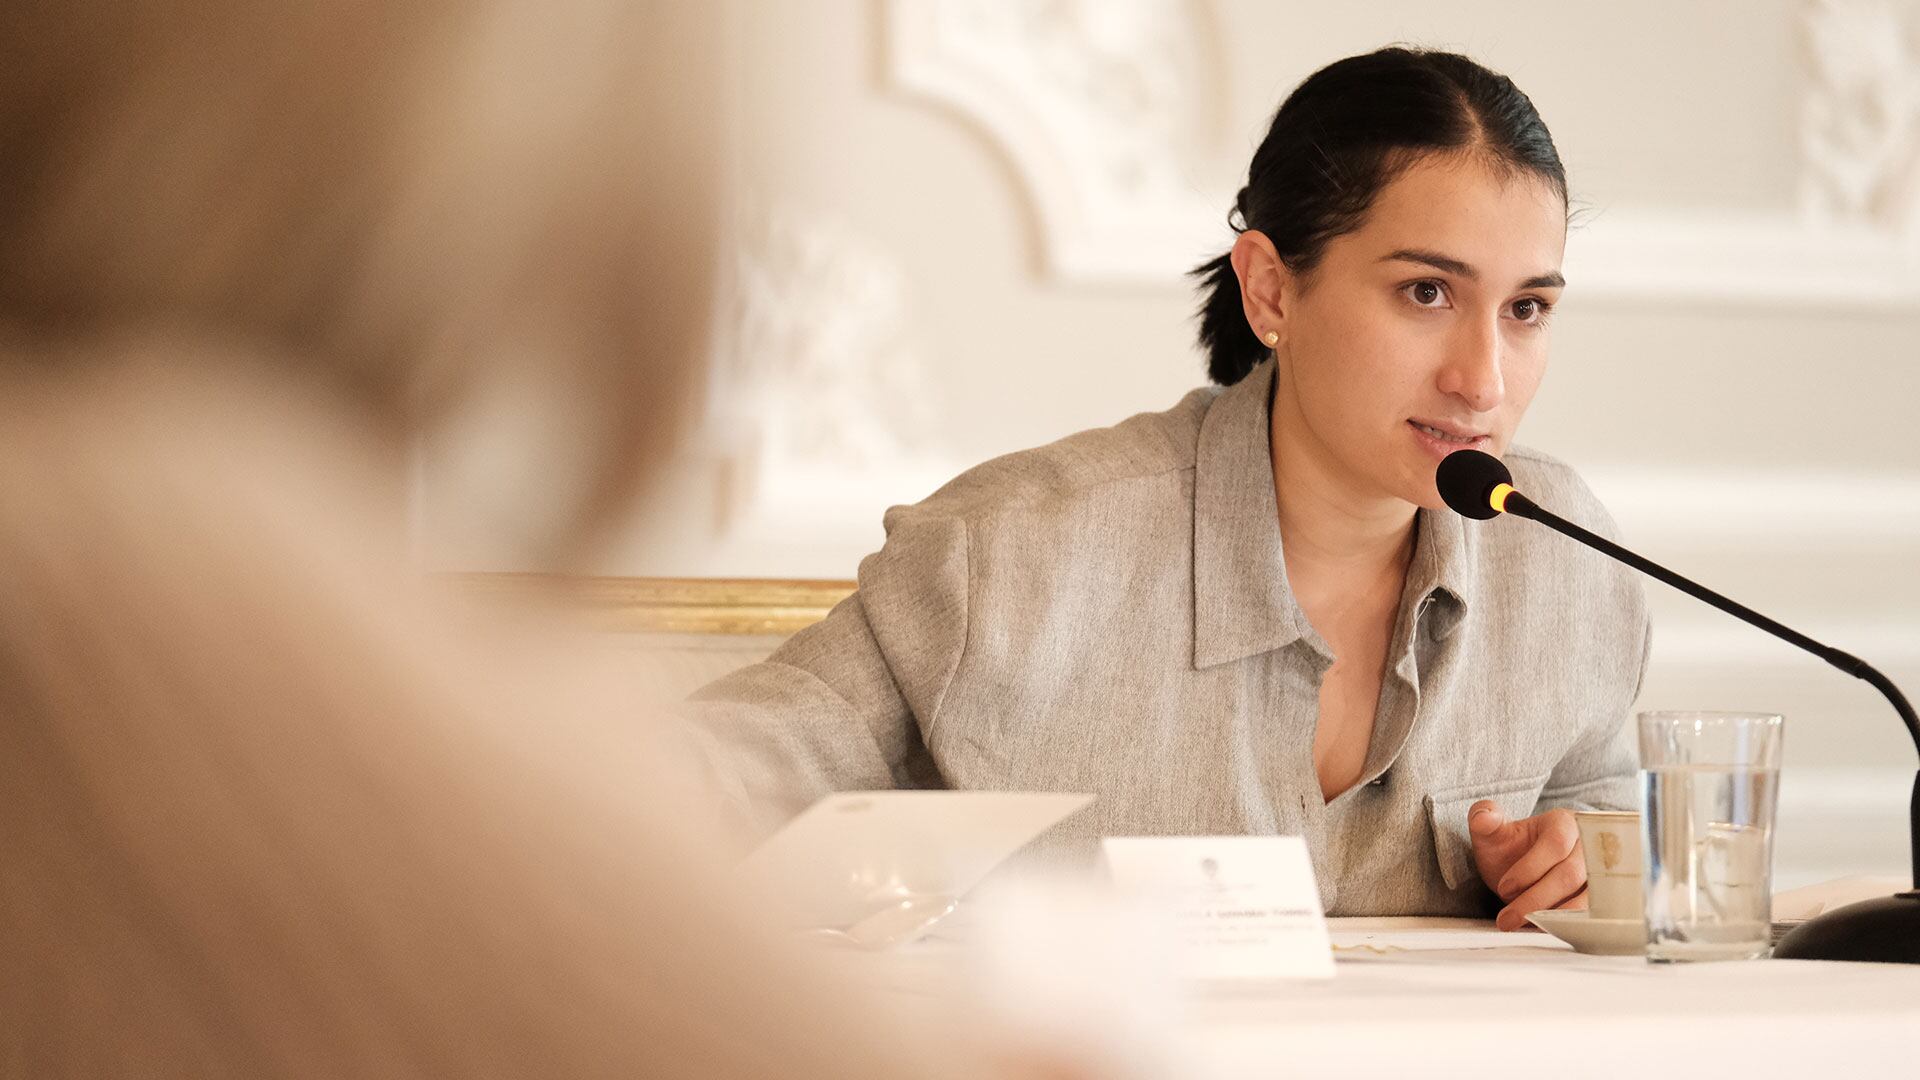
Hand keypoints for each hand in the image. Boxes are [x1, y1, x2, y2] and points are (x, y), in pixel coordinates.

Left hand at [1467, 801, 1587, 930]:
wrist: (1522, 870)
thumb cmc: (1510, 849)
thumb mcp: (1492, 833)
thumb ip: (1484, 819)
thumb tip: (1483, 818)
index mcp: (1563, 822)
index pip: (1556, 843)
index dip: (1530, 868)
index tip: (1504, 888)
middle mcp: (1589, 844)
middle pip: (1570, 874)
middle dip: (1536, 899)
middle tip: (1507, 918)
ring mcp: (1600, 872)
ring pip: (1587, 897)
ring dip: (1554, 917)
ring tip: (1522, 926)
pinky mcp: (1603, 898)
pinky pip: (1593, 914)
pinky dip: (1570, 925)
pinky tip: (1545, 930)